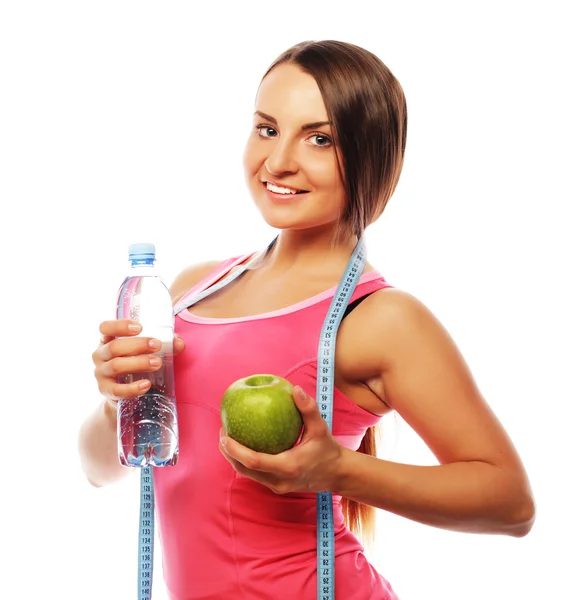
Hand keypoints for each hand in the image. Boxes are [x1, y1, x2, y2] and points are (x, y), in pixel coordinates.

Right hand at [92, 319, 184, 406]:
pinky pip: (117, 390)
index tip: (139, 327)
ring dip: (138, 363)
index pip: (105, 328)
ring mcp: (101, 373)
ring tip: (157, 363)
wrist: (123, 393)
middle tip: (157, 345)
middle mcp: (100, 355)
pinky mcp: (106, 391)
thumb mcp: (144, 350)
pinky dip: (132, 388)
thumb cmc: (134, 363)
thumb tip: (178, 343)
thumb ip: (163, 343)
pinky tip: (147, 384)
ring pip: (116, 366)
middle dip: (138, 345)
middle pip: (114, 347)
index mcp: (107, 340)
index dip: (120, 326)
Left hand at [219, 386, 342, 494]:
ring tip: (226, 438)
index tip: (224, 433)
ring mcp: (277, 487)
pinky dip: (244, 462)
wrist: (337, 474)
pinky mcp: (276, 487)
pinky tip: (241, 445)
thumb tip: (295, 389)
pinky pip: (255, 475)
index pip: (253, 461)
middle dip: (228, 453)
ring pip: (247, 474)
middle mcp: (279, 481)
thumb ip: (308, 409)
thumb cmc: (328, 449)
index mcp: (288, 467)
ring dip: (233, 458)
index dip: (234, 449)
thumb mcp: (320, 428)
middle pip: (244, 470)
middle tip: (222, 432)